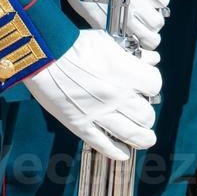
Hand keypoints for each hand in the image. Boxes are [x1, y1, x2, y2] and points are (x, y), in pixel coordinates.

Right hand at [24, 30, 160, 160]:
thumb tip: (152, 59)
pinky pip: (104, 145)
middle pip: (146, 115)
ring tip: (146, 139)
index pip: (154, 86)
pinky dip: (117, 152)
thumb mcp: (107, 42)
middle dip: (147, 115)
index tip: (147, 87)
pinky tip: (124, 152)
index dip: (152, 86)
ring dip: (143, 139)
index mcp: (123, 73)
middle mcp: (115, 96)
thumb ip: (132, 54)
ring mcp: (98, 114)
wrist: (42, 56)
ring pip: (132, 135)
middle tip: (143, 115)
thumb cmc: (73, 45)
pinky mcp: (81, 126)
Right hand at [61, 0, 175, 52]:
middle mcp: (137, 6)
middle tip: (145, 20)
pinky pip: (127, 43)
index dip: (159, 2)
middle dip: (153, 23)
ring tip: (137, 33)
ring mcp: (123, 20)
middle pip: (158, 23)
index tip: (152, 2)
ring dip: (145, 37)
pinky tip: (122, 35)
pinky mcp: (109, 29)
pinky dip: (128, 43)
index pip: (164, 0)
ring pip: (147, 40)